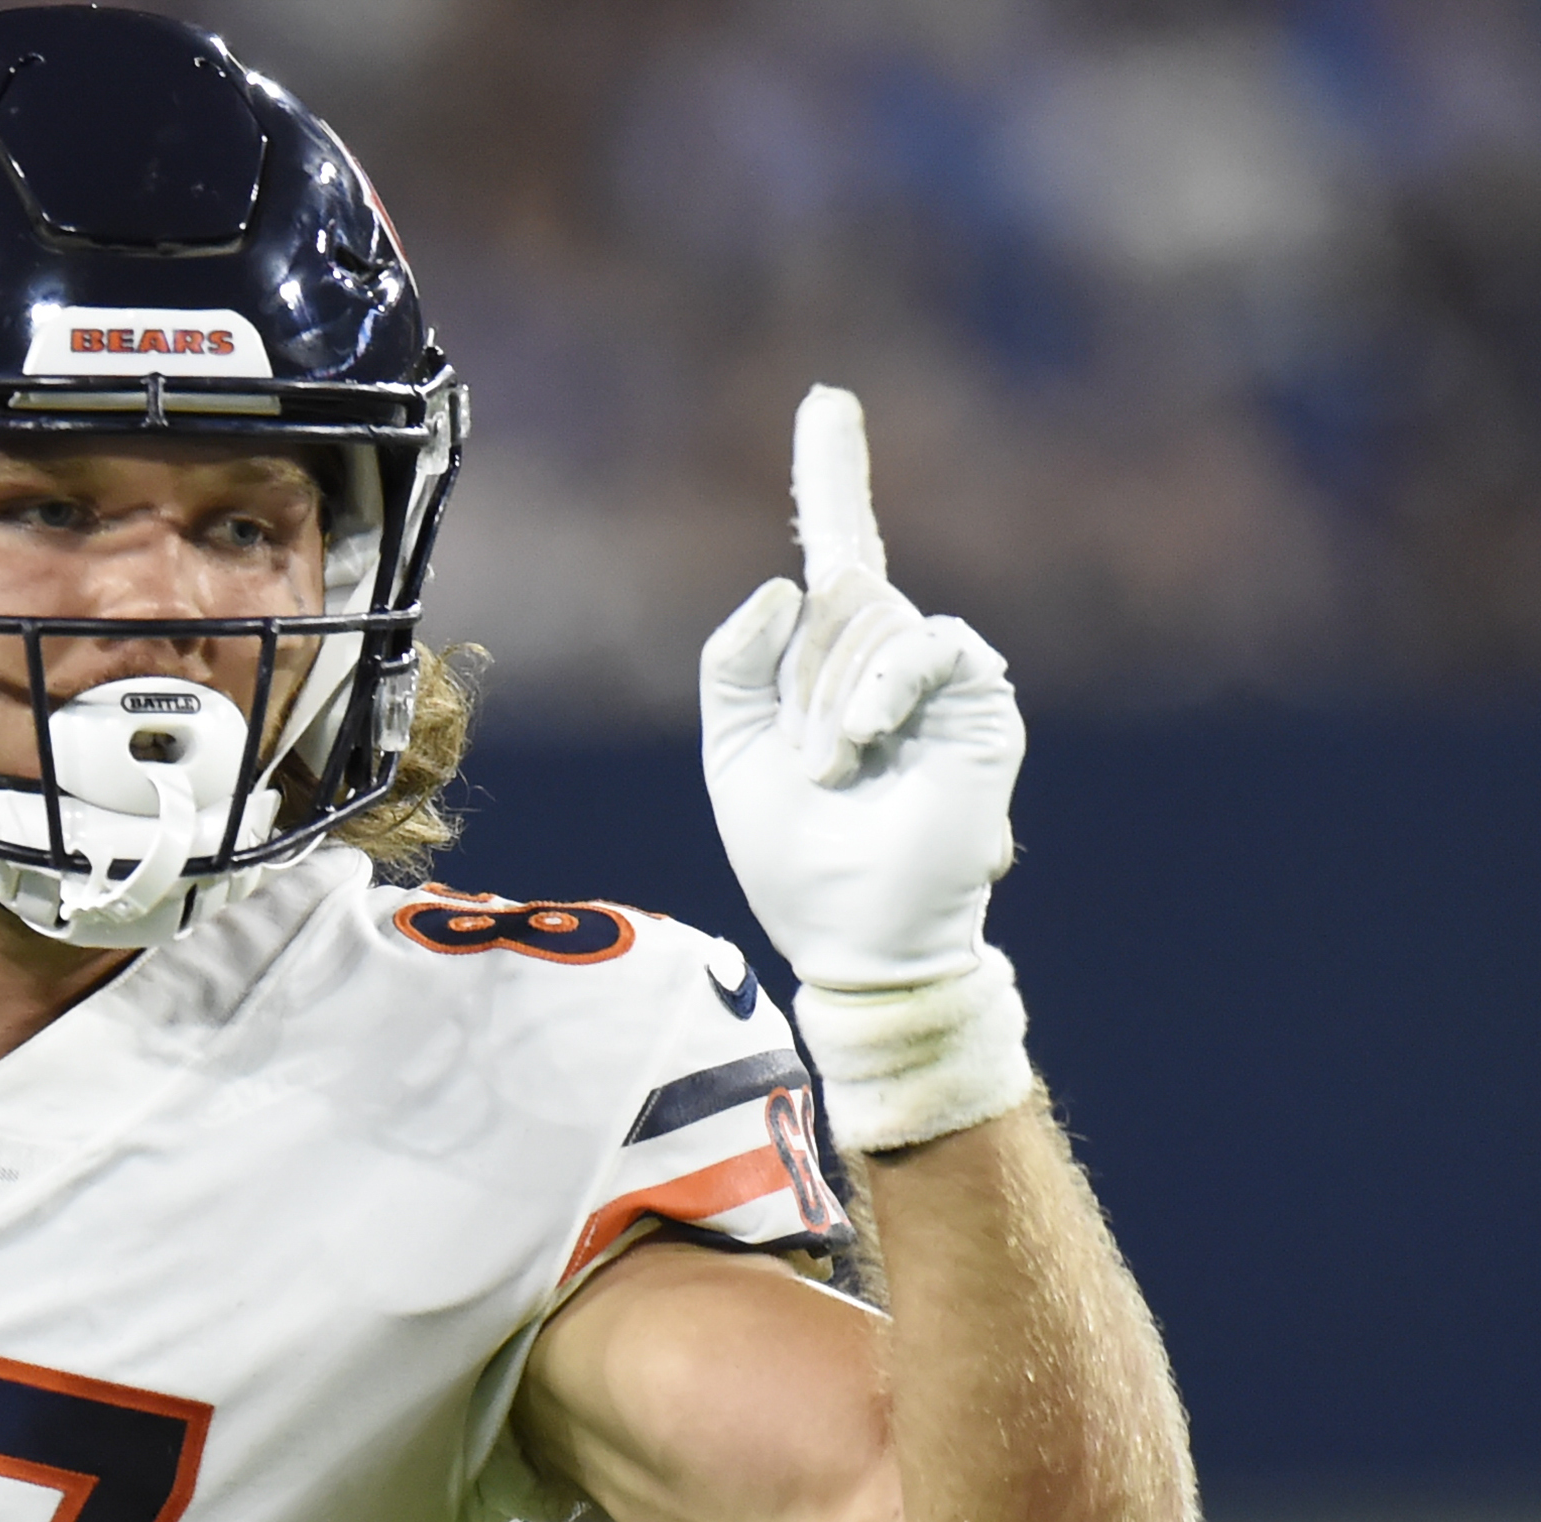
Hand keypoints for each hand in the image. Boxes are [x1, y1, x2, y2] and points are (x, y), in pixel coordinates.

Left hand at [696, 384, 1036, 1154]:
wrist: (852, 930)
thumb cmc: (793, 853)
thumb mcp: (731, 749)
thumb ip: (735, 661)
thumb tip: (787, 582)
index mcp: (830, 662)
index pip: (840, 548)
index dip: (832, 474)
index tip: (826, 401)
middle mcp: (890, 654)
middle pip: (831, 604)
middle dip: (797, 691)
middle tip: (809, 768)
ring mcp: (939, 674)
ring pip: (869, 625)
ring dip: (830, 708)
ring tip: (835, 772)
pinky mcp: (981, 698)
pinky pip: (928, 645)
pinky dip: (880, 693)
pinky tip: (863, 744)